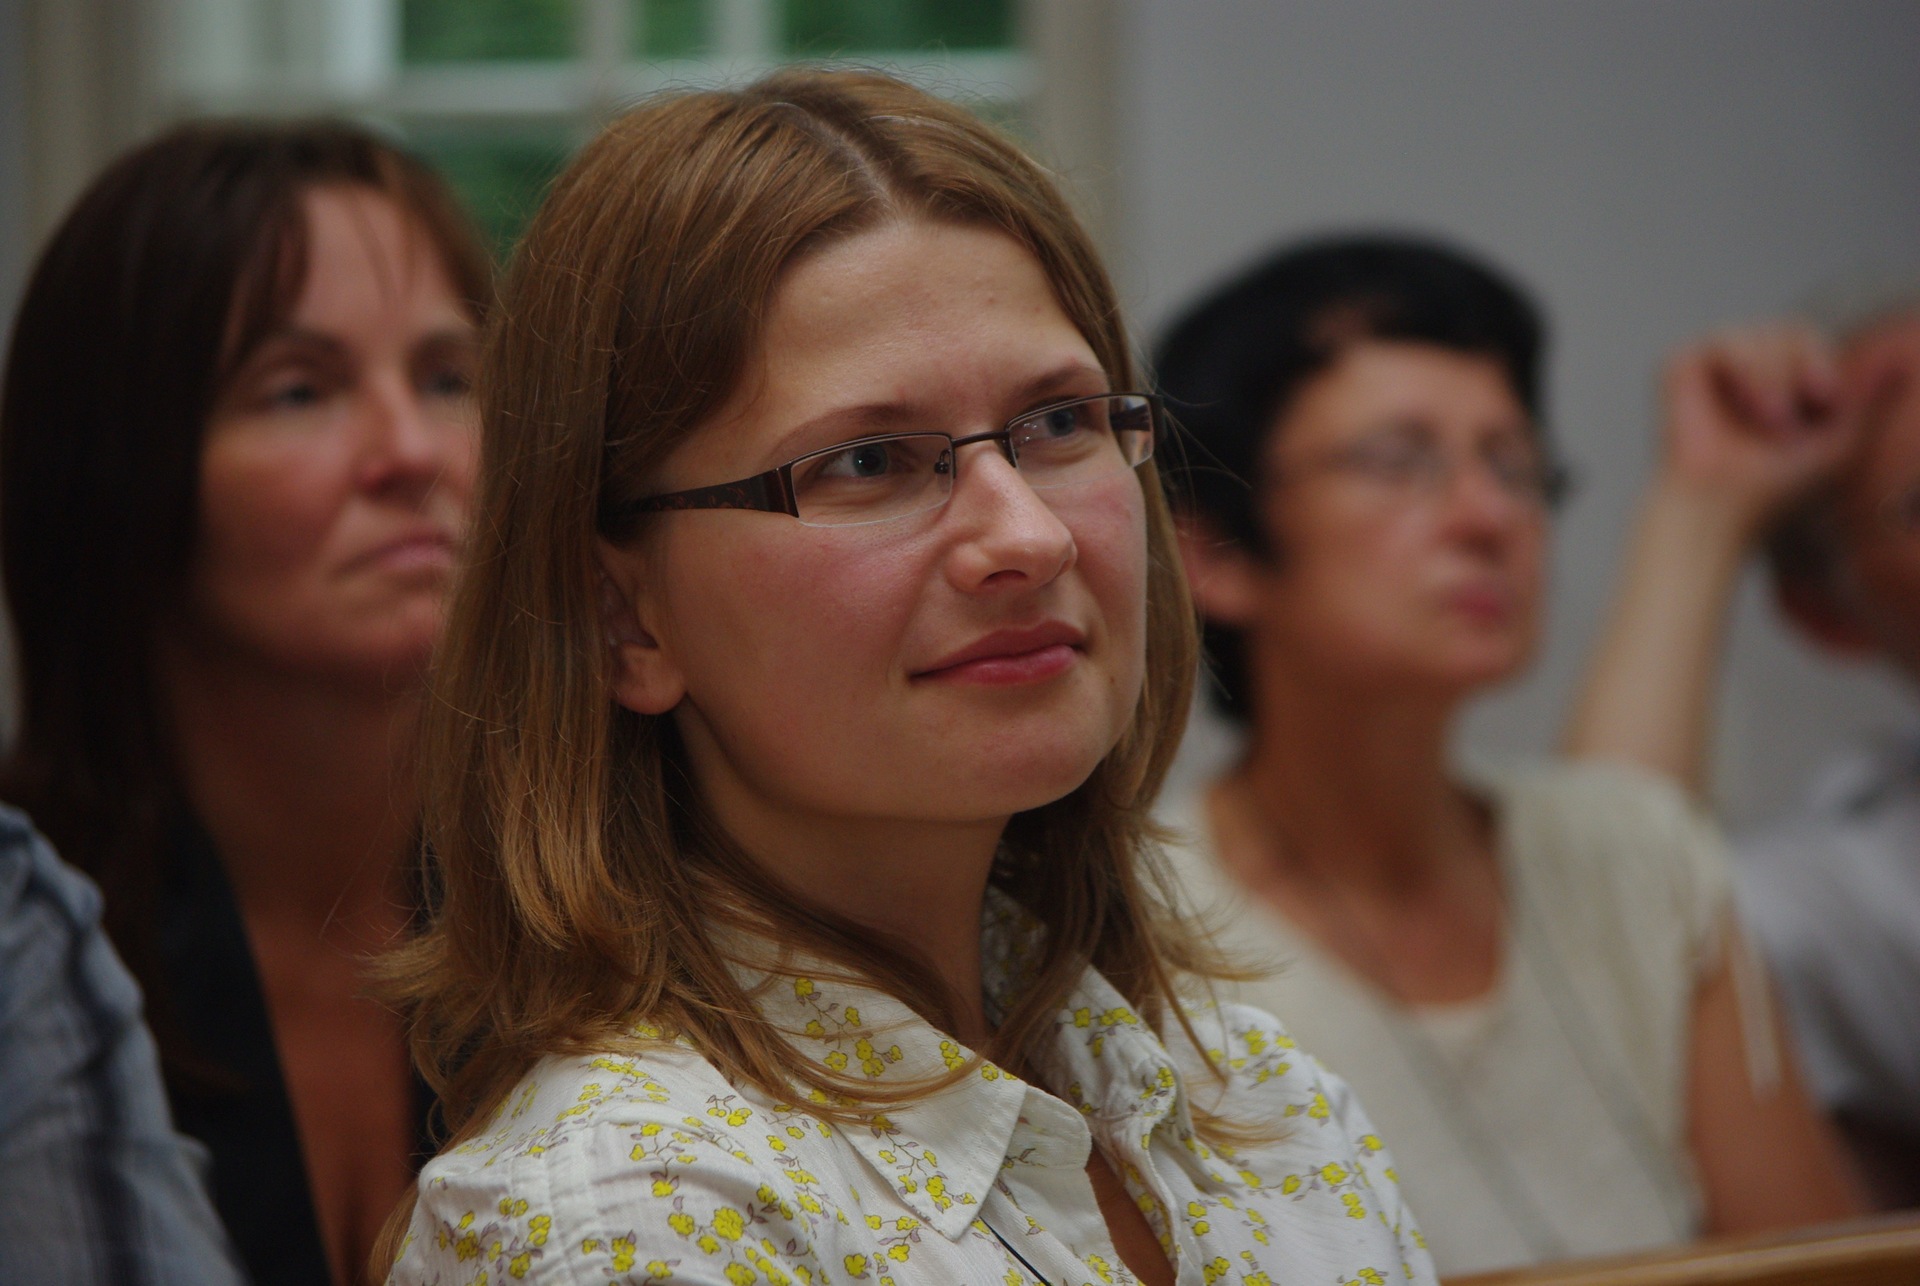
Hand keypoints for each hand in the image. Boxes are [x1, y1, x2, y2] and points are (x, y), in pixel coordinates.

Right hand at [1659, 323, 1865, 532]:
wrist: (1726, 506)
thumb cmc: (1777, 486)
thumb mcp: (1841, 439)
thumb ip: (1871, 400)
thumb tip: (1905, 363)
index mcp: (1781, 380)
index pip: (1809, 339)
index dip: (1821, 360)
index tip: (1825, 400)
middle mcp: (1747, 369)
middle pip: (1789, 328)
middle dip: (1798, 368)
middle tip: (1792, 419)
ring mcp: (1712, 367)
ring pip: (1758, 333)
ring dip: (1773, 376)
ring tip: (1769, 421)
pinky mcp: (1680, 367)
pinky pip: (1723, 340)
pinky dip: (1744, 370)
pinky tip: (1747, 406)